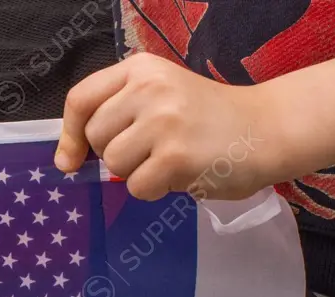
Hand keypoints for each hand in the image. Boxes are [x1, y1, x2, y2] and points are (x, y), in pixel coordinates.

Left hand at [55, 53, 280, 201]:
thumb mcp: (160, 97)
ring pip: (114, 164)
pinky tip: (181, 174)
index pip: (80, 99)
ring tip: (169, 161)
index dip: (69, 134)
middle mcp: (149, 88)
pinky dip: (154, 190)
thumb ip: (117, 115)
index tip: (70, 159)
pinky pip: (137, 187)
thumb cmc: (207, 119)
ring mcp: (163, 121)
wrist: (269, 128)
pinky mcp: (175, 155)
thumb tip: (66, 160)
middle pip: (96, 136)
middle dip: (114, 154)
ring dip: (136, 174)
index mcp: (140, 69)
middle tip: (150, 151)